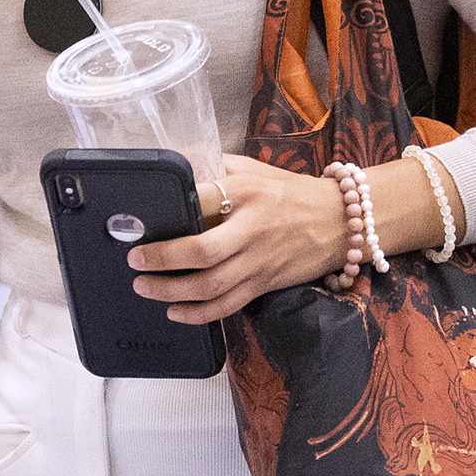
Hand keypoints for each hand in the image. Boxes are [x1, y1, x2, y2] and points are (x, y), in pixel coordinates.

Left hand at [119, 155, 348, 325]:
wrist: (340, 221)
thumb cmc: (290, 192)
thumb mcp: (254, 169)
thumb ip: (215, 166)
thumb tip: (176, 161)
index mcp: (246, 192)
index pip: (201, 198)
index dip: (170, 209)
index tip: (141, 218)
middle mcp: (252, 228)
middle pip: (203, 251)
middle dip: (163, 259)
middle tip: (135, 261)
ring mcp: (259, 260)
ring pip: (212, 285)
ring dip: (172, 291)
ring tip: (144, 287)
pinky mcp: (265, 283)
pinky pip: (229, 305)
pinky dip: (200, 314)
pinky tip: (175, 312)